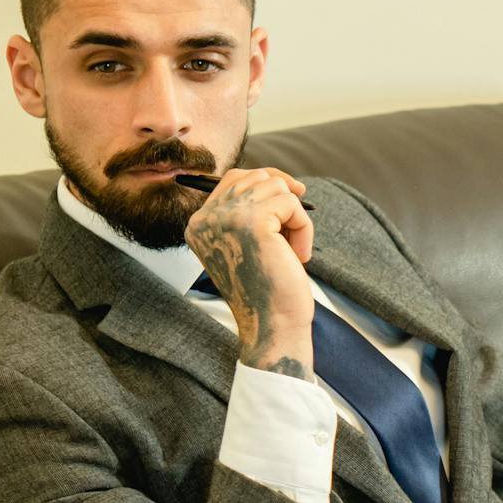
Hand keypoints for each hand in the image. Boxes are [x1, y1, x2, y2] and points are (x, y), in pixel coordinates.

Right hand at [184, 167, 315, 380]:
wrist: (272, 326)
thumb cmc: (268, 291)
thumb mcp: (249, 245)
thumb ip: (249, 212)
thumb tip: (281, 180)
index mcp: (198, 224)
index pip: (233, 179)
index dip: (269, 183)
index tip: (294, 198)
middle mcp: (205, 218)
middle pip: (256, 176)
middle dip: (284, 199)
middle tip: (294, 233)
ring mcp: (225, 218)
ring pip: (276, 187)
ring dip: (296, 218)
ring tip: (293, 251)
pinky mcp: (252, 222)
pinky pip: (292, 204)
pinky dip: (304, 228)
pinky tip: (299, 257)